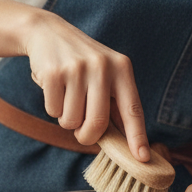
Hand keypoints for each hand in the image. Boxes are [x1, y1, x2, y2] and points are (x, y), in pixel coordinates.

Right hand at [23, 11, 149, 160]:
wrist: (49, 33)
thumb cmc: (82, 63)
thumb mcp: (106, 74)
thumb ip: (115, 103)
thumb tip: (125, 143)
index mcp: (122, 68)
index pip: (133, 109)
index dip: (137, 136)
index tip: (142, 158)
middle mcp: (103, 66)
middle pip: (97, 124)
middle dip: (86, 135)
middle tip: (80, 128)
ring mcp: (78, 68)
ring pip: (71, 122)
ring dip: (66, 118)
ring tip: (67, 94)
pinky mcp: (54, 73)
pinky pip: (53, 111)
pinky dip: (52, 107)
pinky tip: (55, 87)